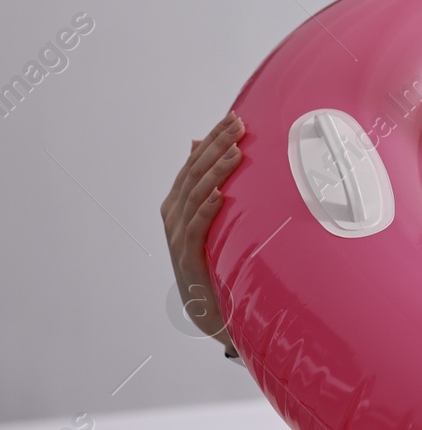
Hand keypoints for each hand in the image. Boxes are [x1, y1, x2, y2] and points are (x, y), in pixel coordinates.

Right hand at [160, 111, 245, 352]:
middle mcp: (174, 217)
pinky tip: (220, 195)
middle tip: (239, 125)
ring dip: (215, 172)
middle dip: (216, 146)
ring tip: (235, 152)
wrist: (212, 313)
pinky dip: (207, 210)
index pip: (194, 163)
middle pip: (194, 174)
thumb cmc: (215, 261)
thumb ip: (204, 185)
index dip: (212, 139)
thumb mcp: (211, 221)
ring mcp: (179, 239)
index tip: (234, 117)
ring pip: (195, 196)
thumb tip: (196, 144)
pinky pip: (197, 230)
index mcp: (178, 205)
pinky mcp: (189, 260)